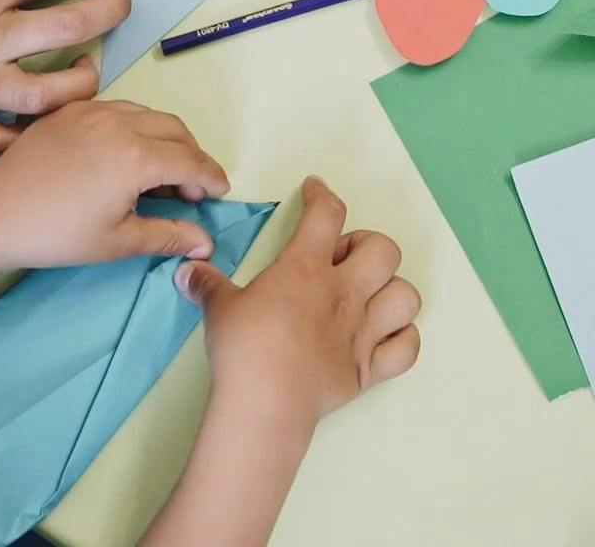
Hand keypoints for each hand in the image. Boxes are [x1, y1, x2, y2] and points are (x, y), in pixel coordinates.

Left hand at [0, 100, 231, 269]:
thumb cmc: (57, 234)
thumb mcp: (118, 241)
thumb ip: (168, 235)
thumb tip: (206, 243)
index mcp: (137, 157)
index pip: (191, 162)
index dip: (211, 178)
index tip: (219, 193)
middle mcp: (121, 123)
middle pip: (176, 130)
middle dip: (193, 156)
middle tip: (191, 187)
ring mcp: (93, 111)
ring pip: (149, 114)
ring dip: (166, 138)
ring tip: (162, 169)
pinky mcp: (71, 110)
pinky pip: (118, 108)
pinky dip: (136, 126)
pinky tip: (128, 152)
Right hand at [176, 177, 421, 429]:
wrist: (266, 404)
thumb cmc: (243, 350)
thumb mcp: (219, 308)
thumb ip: (207, 284)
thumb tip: (187, 271)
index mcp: (306, 270)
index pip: (326, 214)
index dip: (322, 195)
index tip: (315, 190)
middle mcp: (344, 294)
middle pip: (384, 249)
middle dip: (367, 246)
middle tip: (340, 260)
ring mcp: (362, 332)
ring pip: (406, 296)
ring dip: (391, 291)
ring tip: (367, 297)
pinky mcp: (370, 369)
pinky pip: (407, 347)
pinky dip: (401, 339)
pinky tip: (384, 337)